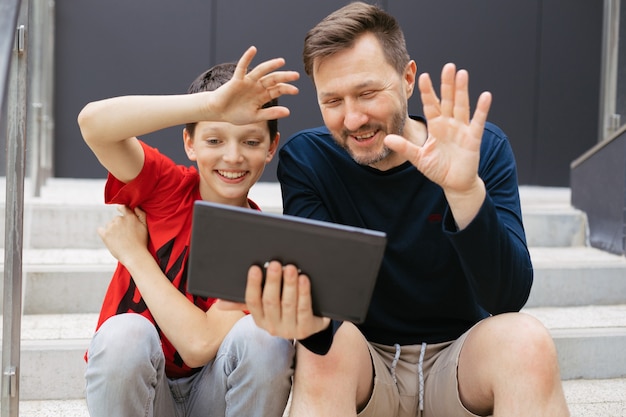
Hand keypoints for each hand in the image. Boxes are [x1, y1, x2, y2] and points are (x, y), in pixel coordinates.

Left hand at [97, 205, 148, 265]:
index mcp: (130, 217)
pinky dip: (103, 233)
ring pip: (109, 225)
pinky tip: (110, 239)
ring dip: (112, 230)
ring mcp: (111, 226)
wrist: (134, 256)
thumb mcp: (145, 226)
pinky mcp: (104, 234)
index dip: (122, 210)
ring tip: (119, 240)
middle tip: (124, 235)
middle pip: (116, 219)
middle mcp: (119, 219)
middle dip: (119, 225)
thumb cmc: (141, 242)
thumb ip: (141, 214)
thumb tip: (135, 207)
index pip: (123, 208)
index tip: (121, 213)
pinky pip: (100, 230)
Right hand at [207, 46, 299, 124]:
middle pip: (273, 79)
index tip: (296, 90)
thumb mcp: (256, 116)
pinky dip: (247, 58)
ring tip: (281, 61)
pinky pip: (242, 67)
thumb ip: (271, 113)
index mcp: (263, 95)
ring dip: (271, 65)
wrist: (219, 112)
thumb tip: (288, 111)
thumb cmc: (236, 114)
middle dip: (284, 77)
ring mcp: (248, 82)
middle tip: (296, 75)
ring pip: (261, 71)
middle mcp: (257, 86)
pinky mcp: (237, 80)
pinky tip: (253, 50)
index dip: (287, 89)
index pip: (278, 90)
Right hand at [218, 260, 329, 338]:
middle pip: (271, 302)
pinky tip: (304, 280)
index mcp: (259, 319)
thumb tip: (219, 304)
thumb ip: (244, 302)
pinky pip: (304, 309)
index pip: (252, 301)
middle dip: (272, 281)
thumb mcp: (265, 307)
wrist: (311, 325)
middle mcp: (272, 326)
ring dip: (289, 284)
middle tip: (275, 264)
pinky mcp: (306, 329)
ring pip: (288, 304)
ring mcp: (289, 330)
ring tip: (291, 268)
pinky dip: (303, 293)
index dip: (253, 285)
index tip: (254, 268)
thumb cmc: (284, 310)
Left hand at [384, 63, 490, 195]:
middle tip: (448, 66)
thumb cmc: (437, 169)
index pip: (431, 105)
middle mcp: (449, 124)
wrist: (454, 184)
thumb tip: (387, 138)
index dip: (427, 91)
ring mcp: (462, 129)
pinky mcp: (473, 139)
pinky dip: (481, 109)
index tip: (423, 76)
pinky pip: (477, 122)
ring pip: (462, 106)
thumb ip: (405, 147)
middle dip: (447, 84)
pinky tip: (485, 96)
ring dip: (462, 91)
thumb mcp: (418, 158)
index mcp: (436, 126)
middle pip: (448, 100)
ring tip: (462, 74)